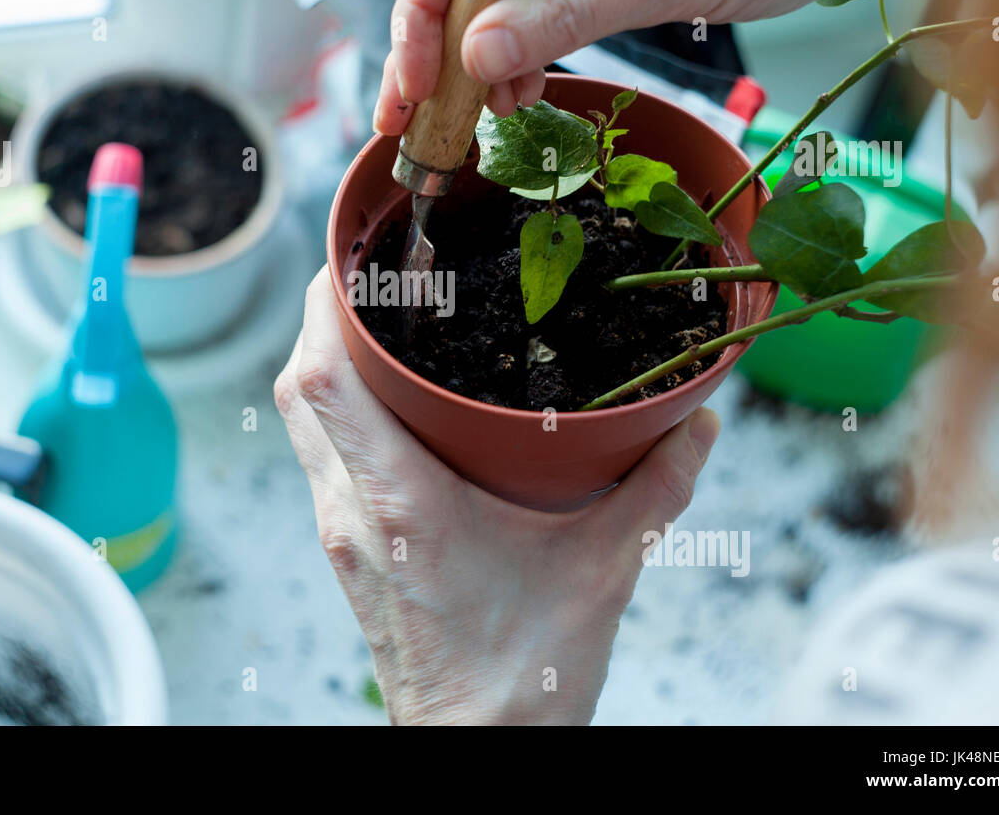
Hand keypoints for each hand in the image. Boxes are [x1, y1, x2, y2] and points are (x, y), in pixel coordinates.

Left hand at [274, 268, 721, 724]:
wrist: (476, 743)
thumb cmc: (526, 670)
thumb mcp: (606, 571)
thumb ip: (657, 489)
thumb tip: (701, 419)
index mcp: (401, 505)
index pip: (324, 385)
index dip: (321, 309)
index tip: (354, 257)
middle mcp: (351, 512)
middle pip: (297, 389)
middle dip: (319, 318)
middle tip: (369, 268)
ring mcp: (338, 530)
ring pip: (300, 420)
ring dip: (320, 358)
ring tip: (371, 314)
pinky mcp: (344, 544)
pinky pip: (319, 450)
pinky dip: (334, 403)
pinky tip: (381, 389)